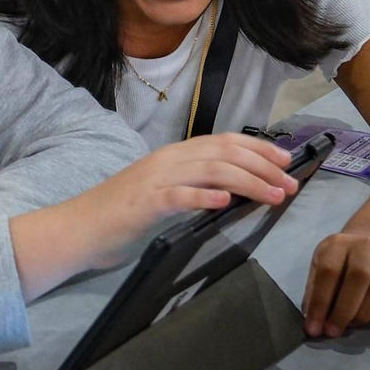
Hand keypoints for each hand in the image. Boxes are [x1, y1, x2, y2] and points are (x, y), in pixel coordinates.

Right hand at [76, 133, 298, 271]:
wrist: (79, 227)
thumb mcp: (165, 193)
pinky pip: (178, 195)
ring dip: (248, 182)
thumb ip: (194, 186)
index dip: (258, 148)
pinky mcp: (144, 204)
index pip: (223, 142)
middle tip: (290, 184)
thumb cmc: (123, 215)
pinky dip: (204, 196)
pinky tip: (225, 202)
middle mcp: (168, 160)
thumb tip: (236, 192)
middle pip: (224, 153)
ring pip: (210, 171)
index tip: (286, 161)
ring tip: (273, 196)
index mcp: (175, 155)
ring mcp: (155, 180)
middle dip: (263, 167)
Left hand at [301, 227, 369, 336]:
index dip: (319, 303)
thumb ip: (314, 291)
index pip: (328, 271)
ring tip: (351, 326)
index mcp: (339, 243)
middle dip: (344, 311)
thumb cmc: (339, 260)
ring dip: (365, 313)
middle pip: (359, 277)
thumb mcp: (319, 265)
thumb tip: (313, 323)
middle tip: (333, 332)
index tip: (313, 328)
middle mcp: (366, 246)